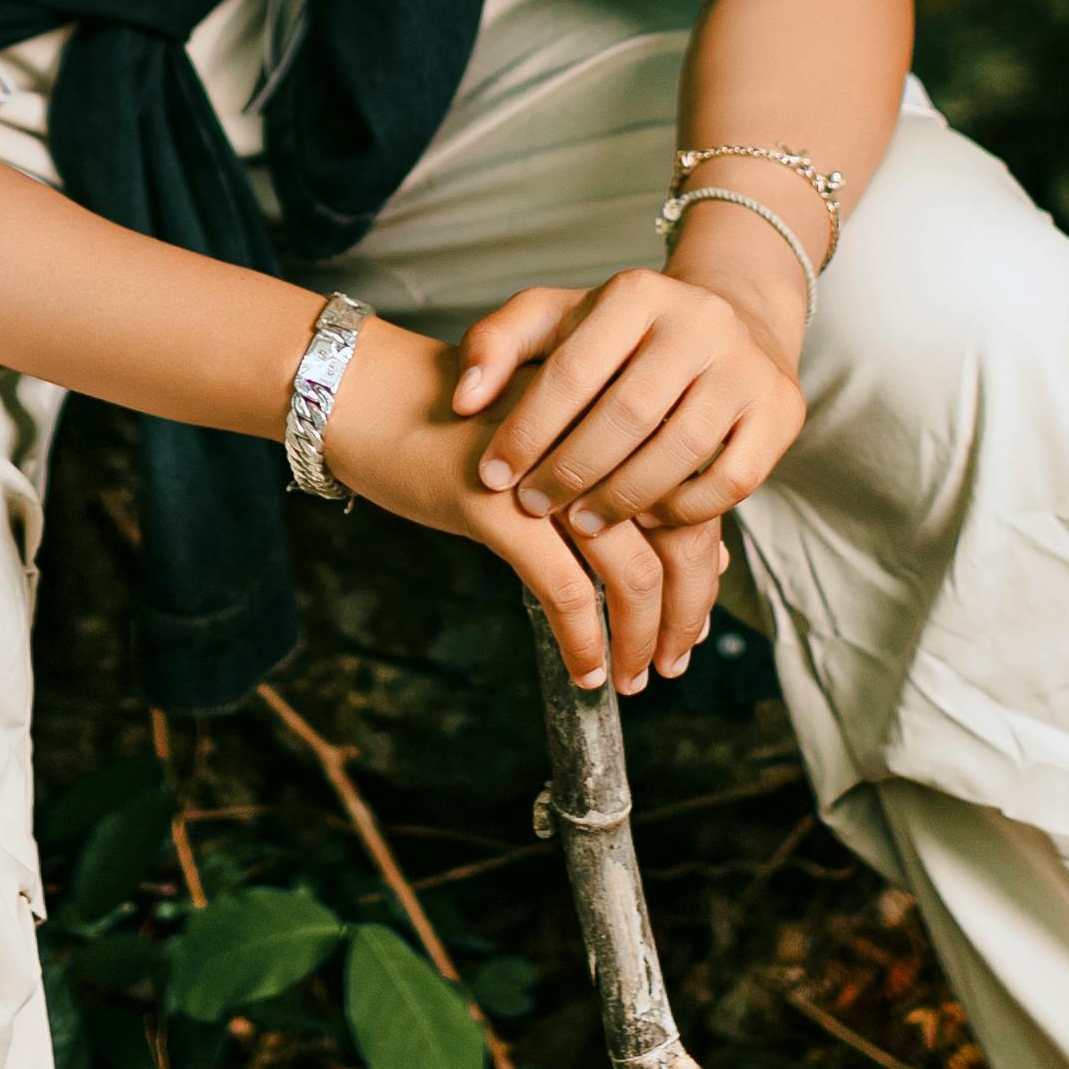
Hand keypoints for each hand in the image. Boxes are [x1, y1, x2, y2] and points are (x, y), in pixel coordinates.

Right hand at [320, 313, 721, 690]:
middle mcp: (595, 439)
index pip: (688, 500)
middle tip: (675, 659)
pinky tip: (586, 671)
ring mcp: (550, 474)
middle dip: (684, 611)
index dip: (702, 568)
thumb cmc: (451, 422)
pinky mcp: (500, 507)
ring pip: (630, 571)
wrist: (366, 392)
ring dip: (640, 636)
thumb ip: (597, 479)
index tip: (691, 619)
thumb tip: (658, 549)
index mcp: (612, 418)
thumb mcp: (540, 441)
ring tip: (634, 676)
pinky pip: (565, 590)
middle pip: (677, 537)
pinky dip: (584, 640)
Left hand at [455, 250, 807, 534]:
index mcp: (638, 292)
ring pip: (680, 451)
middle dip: (571, 470)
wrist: (730, 323)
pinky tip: (645, 520)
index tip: (494, 475)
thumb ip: (496, 345)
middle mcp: (701, 320)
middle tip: (534, 506)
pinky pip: (732, 481)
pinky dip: (684, 510)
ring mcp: (749, 367)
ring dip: (622, 499)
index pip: (573, 369)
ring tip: (582, 525)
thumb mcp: (556, 320)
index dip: (527, 429)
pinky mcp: (782, 412)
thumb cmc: (622, 335)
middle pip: (627, 414)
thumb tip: (462, 399)